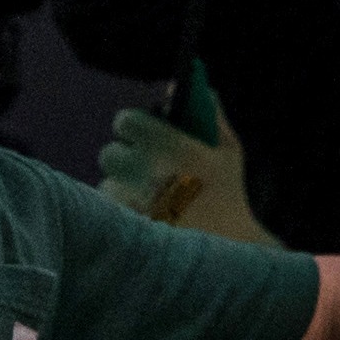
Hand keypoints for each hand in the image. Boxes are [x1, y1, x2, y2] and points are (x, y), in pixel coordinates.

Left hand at [99, 74, 274, 247]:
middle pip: (109, 154)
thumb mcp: (229, 151)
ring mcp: (133, 203)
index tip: (138, 133)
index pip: (125, 121)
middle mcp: (147, 172)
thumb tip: (192, 88)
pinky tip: (144, 218)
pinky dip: (121, 213)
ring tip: (146, 198)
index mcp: (171, 147)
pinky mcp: (127, 230)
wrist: (231, 252)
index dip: (131, 125)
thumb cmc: (231, 196)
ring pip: (108, 185)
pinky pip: (110, 213)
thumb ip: (211, 115)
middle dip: (123, 158)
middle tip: (141, 167)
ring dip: (121, 188)